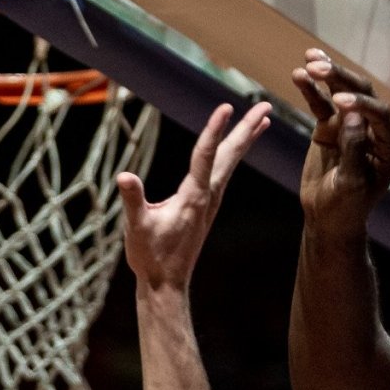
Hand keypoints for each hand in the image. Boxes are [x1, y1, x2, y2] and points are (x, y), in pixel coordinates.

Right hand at [119, 101, 271, 290]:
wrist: (166, 283)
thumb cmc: (150, 256)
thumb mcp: (137, 228)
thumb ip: (134, 200)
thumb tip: (124, 177)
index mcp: (192, 197)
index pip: (204, 156)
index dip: (214, 130)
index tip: (225, 107)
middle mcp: (207, 196)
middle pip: (229, 156)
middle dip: (246, 130)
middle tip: (265, 106)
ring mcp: (210, 202)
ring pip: (230, 163)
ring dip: (245, 140)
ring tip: (262, 120)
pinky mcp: (206, 207)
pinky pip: (224, 174)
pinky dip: (233, 157)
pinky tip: (234, 152)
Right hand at [291, 50, 389, 232]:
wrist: (328, 218)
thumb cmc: (346, 207)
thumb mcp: (351, 183)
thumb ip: (354, 149)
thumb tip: (352, 115)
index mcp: (388, 144)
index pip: (379, 115)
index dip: (362, 105)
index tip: (339, 102)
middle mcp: (372, 128)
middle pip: (361, 94)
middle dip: (340, 79)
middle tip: (319, 67)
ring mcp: (350, 125)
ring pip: (340, 93)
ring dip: (326, 75)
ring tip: (309, 59)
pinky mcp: (330, 128)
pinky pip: (320, 104)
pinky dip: (311, 90)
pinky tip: (299, 74)